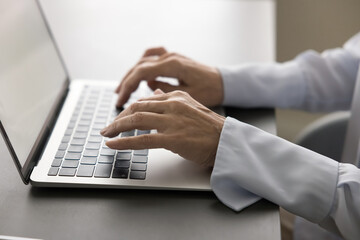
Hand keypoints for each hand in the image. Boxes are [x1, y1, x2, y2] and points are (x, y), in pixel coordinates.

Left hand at [102, 89, 224, 166]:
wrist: (226, 141)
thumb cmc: (210, 128)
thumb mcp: (190, 107)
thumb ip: (171, 100)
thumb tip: (156, 93)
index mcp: (176, 97)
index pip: (145, 100)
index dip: (129, 110)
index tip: (120, 118)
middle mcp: (172, 105)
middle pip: (137, 108)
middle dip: (119, 118)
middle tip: (107, 128)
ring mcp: (171, 121)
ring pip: (136, 120)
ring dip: (117, 127)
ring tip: (106, 135)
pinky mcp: (172, 138)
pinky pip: (142, 139)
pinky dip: (124, 142)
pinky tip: (113, 145)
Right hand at [115, 47, 223, 107]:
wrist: (225, 82)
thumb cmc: (210, 90)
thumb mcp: (188, 95)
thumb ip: (166, 90)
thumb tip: (148, 86)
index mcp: (173, 65)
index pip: (141, 73)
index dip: (128, 87)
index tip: (120, 101)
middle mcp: (170, 57)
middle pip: (139, 67)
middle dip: (126, 83)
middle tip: (118, 98)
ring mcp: (172, 55)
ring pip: (144, 62)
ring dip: (132, 74)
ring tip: (123, 89)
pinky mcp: (174, 59)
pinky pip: (153, 56)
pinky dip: (144, 64)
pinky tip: (140, 73)